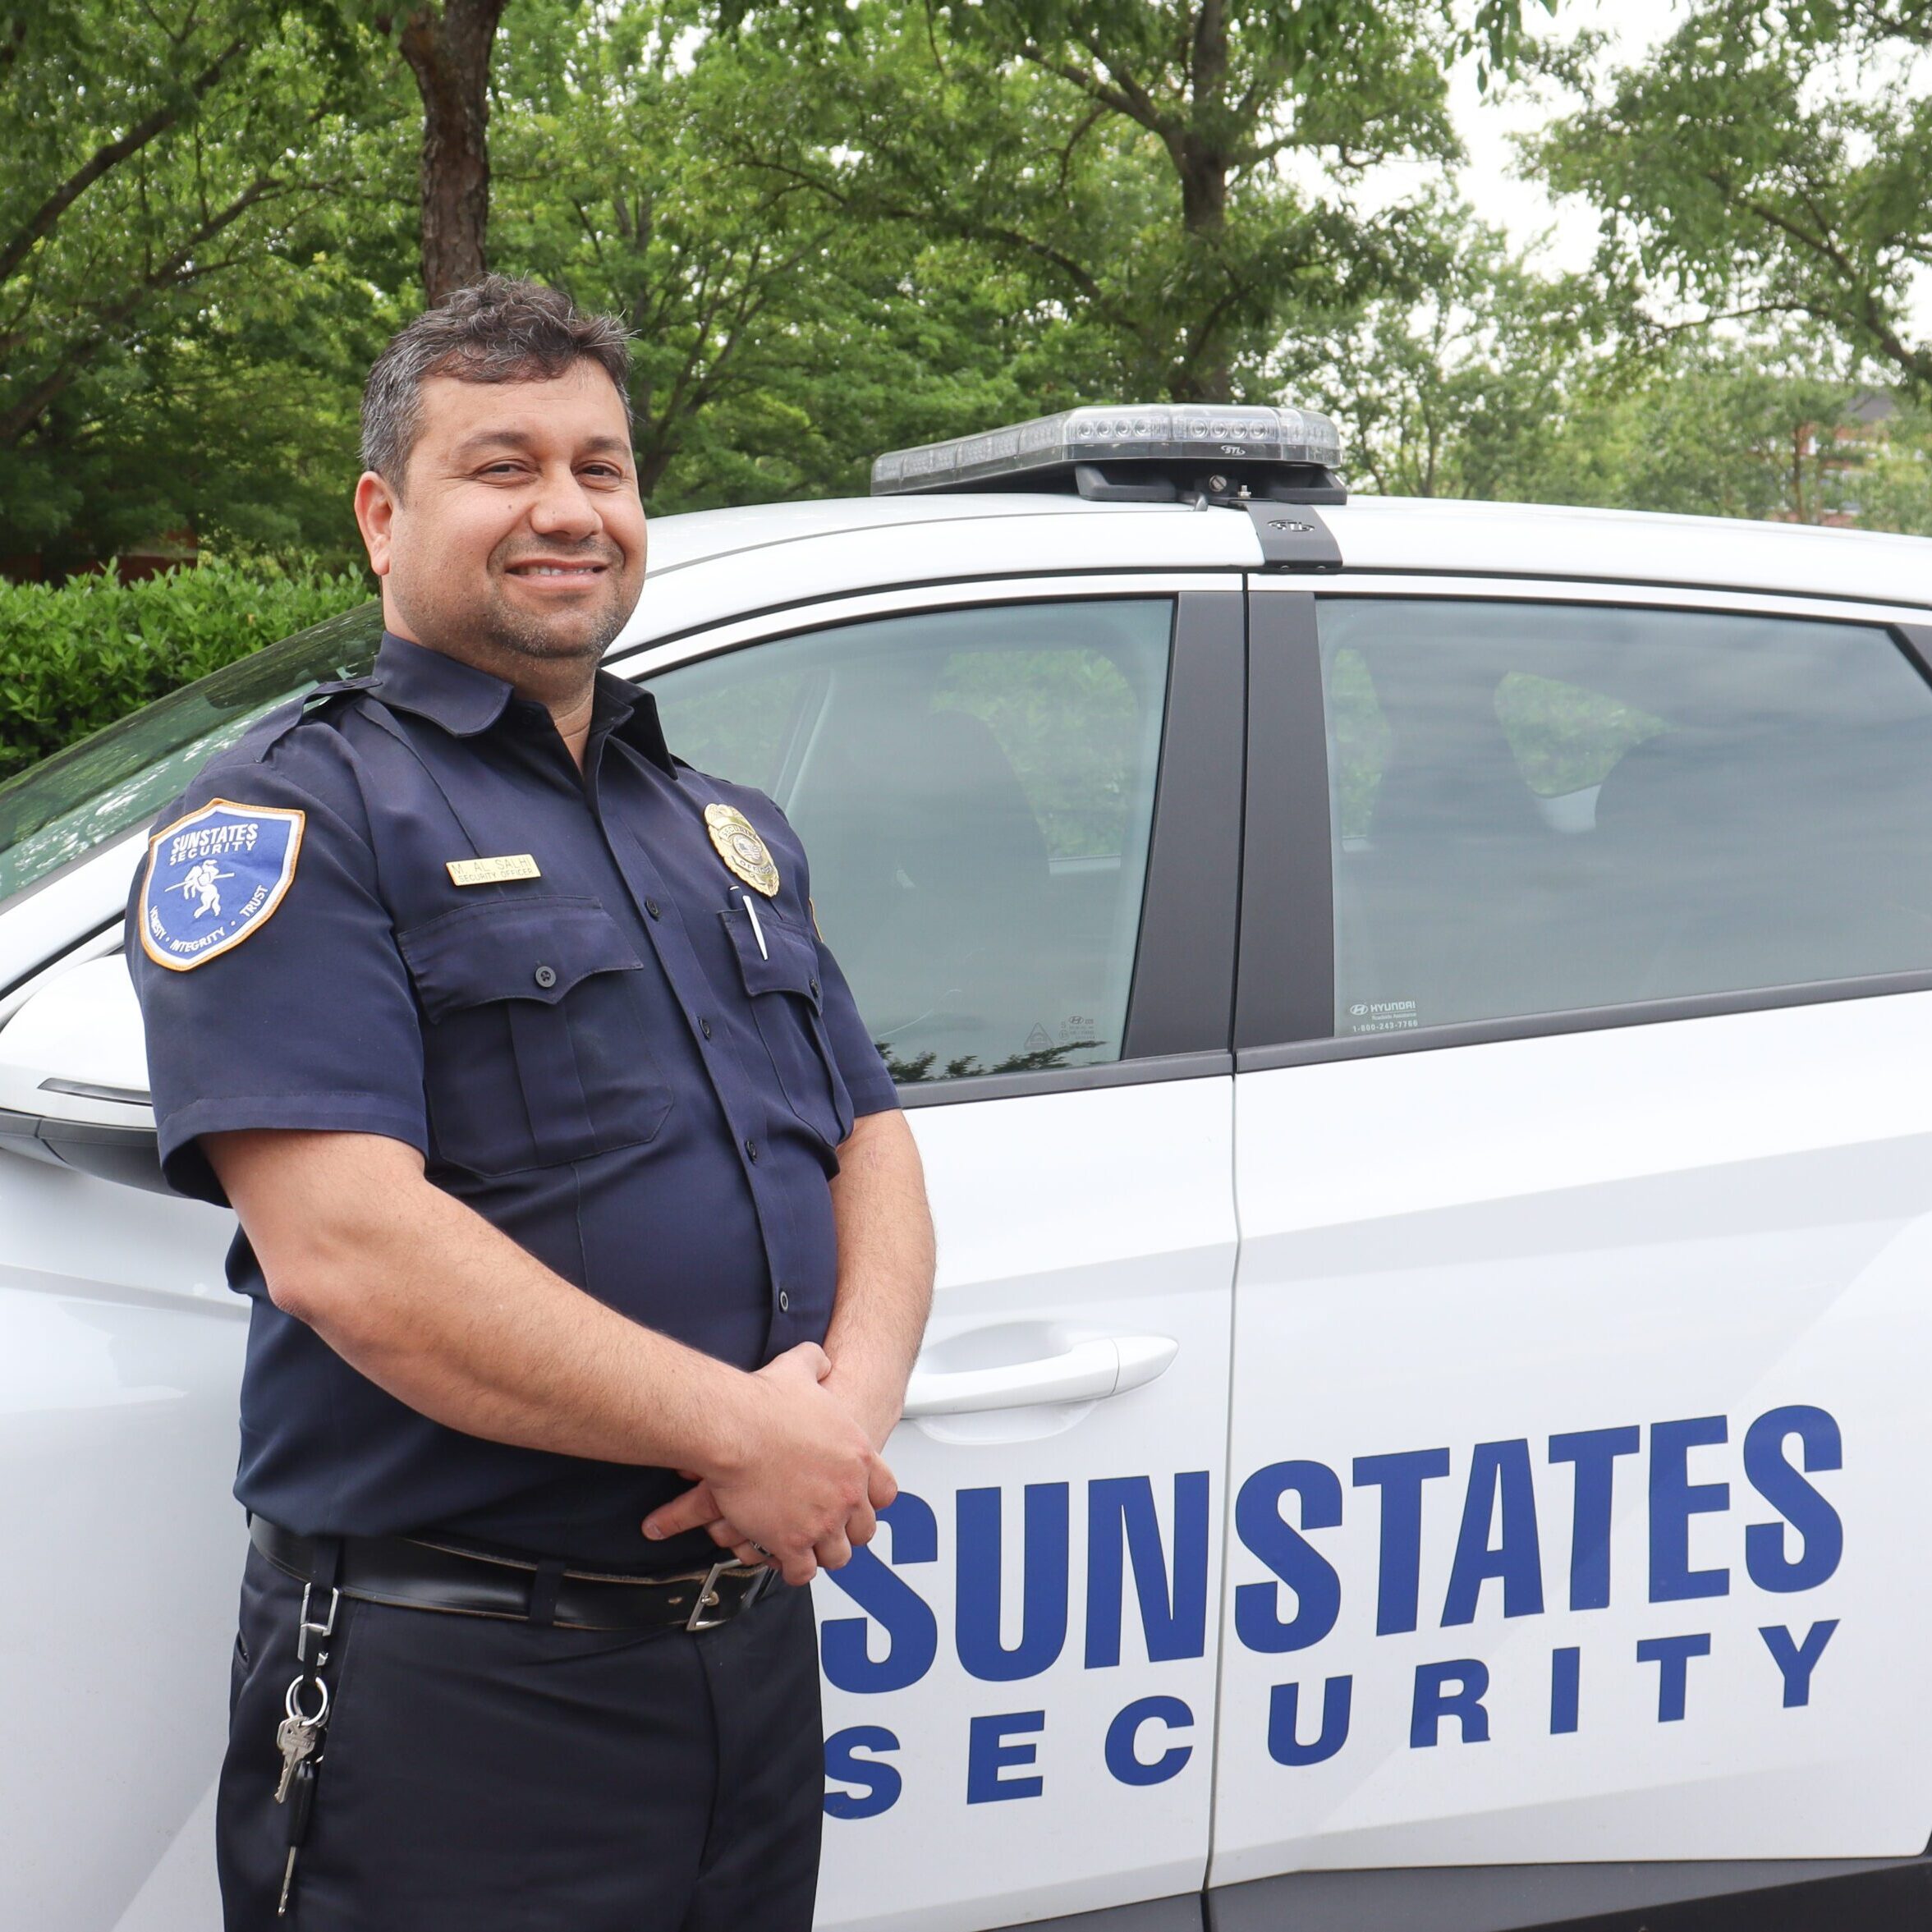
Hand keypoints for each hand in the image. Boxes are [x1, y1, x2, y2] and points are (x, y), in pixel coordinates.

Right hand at [641, 1343, 893, 1584]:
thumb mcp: (802, 1368)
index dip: (871, 1499)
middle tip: (833, 1530)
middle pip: (864, 1529)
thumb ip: (817, 1364)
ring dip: (824, 1553)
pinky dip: (795, 1570)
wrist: (736, 1427)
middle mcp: (848, 1492)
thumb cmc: (765, 1401)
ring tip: (811, 1550)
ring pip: (837, 1555)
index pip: (885, 1491)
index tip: (860, 1503)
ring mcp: (823, 1520)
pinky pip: (803, 1570)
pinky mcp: (792, 1542)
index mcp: (858, 1455)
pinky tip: (785, 1562)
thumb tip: (820, 1360)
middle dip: (848, 1531)